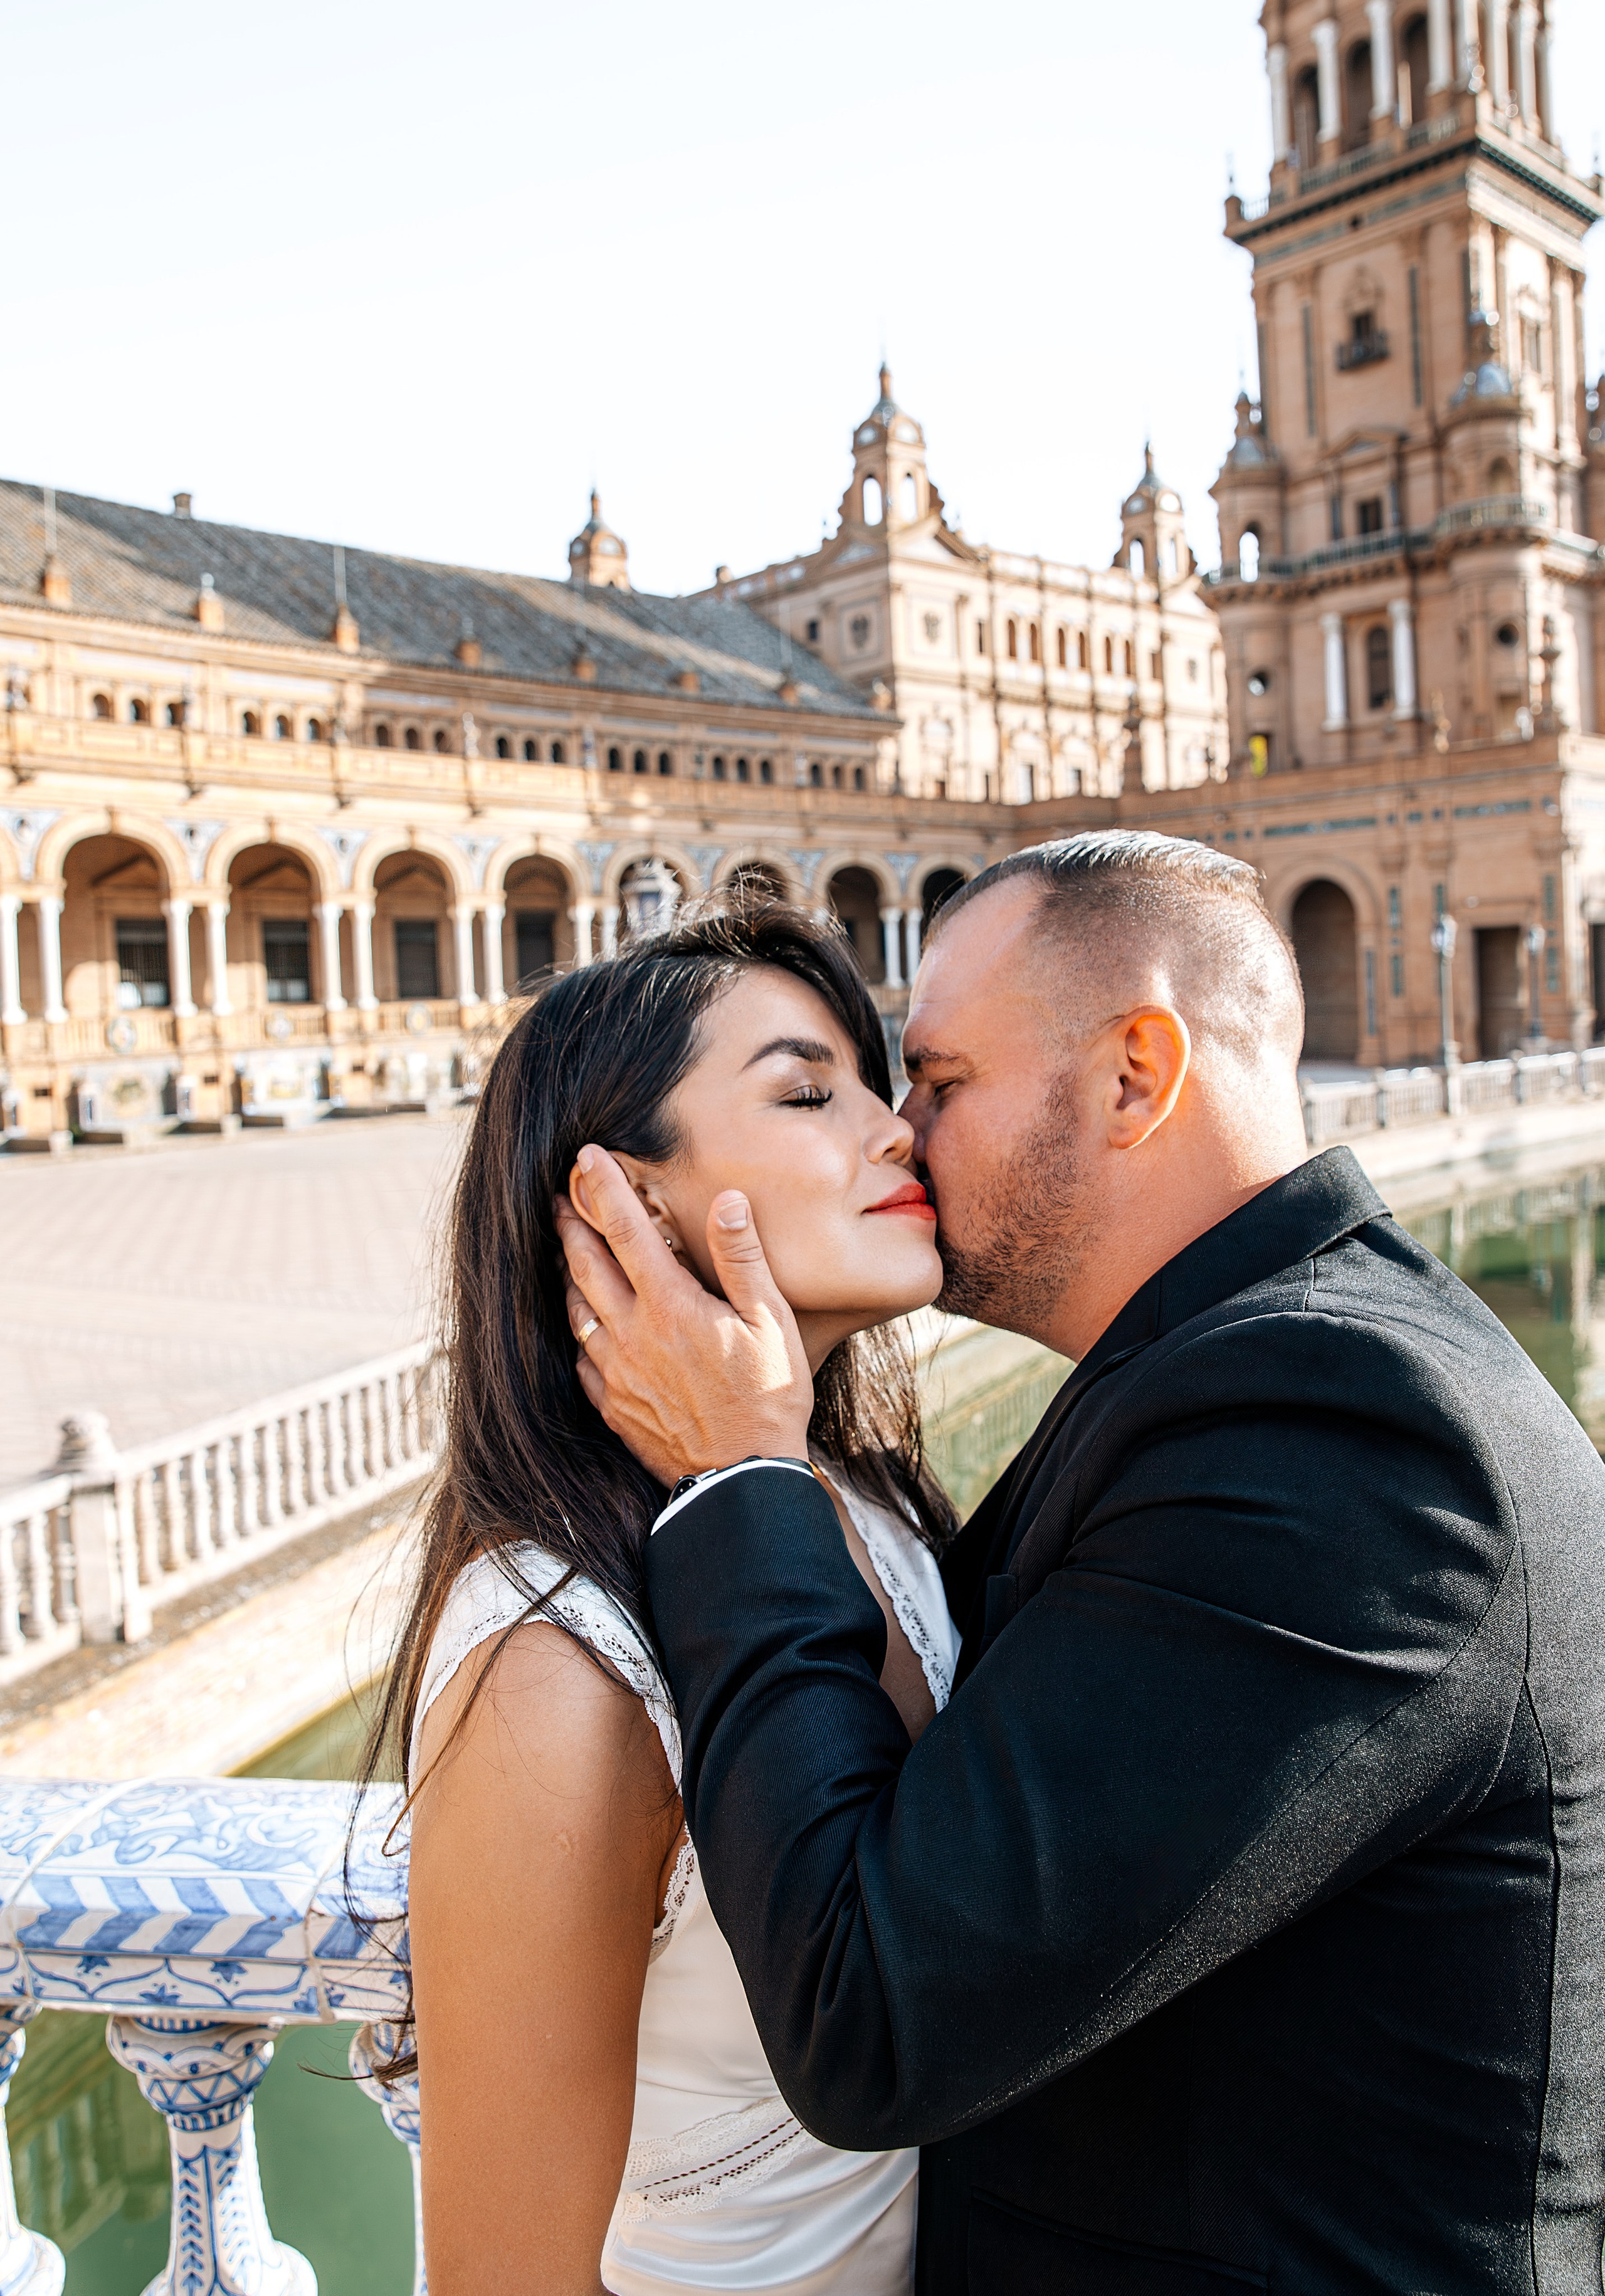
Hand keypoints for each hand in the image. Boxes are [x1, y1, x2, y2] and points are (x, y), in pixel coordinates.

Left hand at [557, 1145, 813, 1483]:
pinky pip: (580, 1356)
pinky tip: (581, 1320)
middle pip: (585, 1264)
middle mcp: (632, 1333)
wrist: (741, 1479)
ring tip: (563, 1249)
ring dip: (566, 1272)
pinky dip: (576, 1327)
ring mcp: (616, 1372)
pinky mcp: (612, 1404)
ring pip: (575, 1309)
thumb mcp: (770, 1321)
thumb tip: (726, 1200)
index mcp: (670, 1304)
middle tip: (561, 1195)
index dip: (603, 1187)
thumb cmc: (767, 1397)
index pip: (625, 1229)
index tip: (585, 1156)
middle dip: (571, 1223)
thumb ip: (743, 1258)